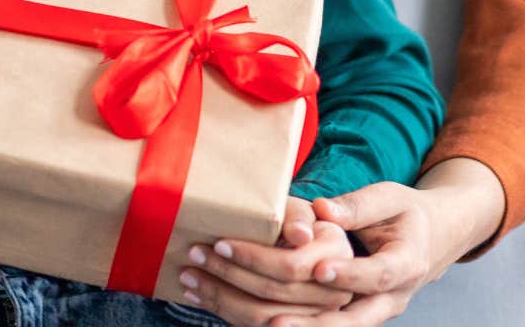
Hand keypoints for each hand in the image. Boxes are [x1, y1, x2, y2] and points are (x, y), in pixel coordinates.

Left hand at [176, 197, 352, 324]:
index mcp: (335, 255)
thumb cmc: (294, 220)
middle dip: (228, 274)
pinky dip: (223, 310)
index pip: (290, 266)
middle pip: (273, 293)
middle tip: (195, 255)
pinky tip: (200, 295)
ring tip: (189, 276)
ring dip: (219, 296)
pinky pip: (255, 326)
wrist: (301, 243)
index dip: (253, 258)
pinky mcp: (292, 325)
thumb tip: (300, 235)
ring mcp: (313, 315)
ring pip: (261, 316)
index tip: (220, 244)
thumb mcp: (296, 209)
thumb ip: (298, 216)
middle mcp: (331, 291)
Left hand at [282, 160, 506, 325]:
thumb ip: (357, 205)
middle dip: (319, 322)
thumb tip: (322, 209)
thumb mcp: (389, 198)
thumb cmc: (404, 213)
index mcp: (407, 262)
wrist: (430, 238)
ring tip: (271, 325)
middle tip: (279, 320)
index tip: (317, 269)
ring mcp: (379, 311)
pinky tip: (273, 322)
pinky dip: (308, 325)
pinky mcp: (362, 315)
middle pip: (359, 319)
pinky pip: (337, 326)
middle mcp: (395, 296)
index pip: (378, 274)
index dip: (349, 274)